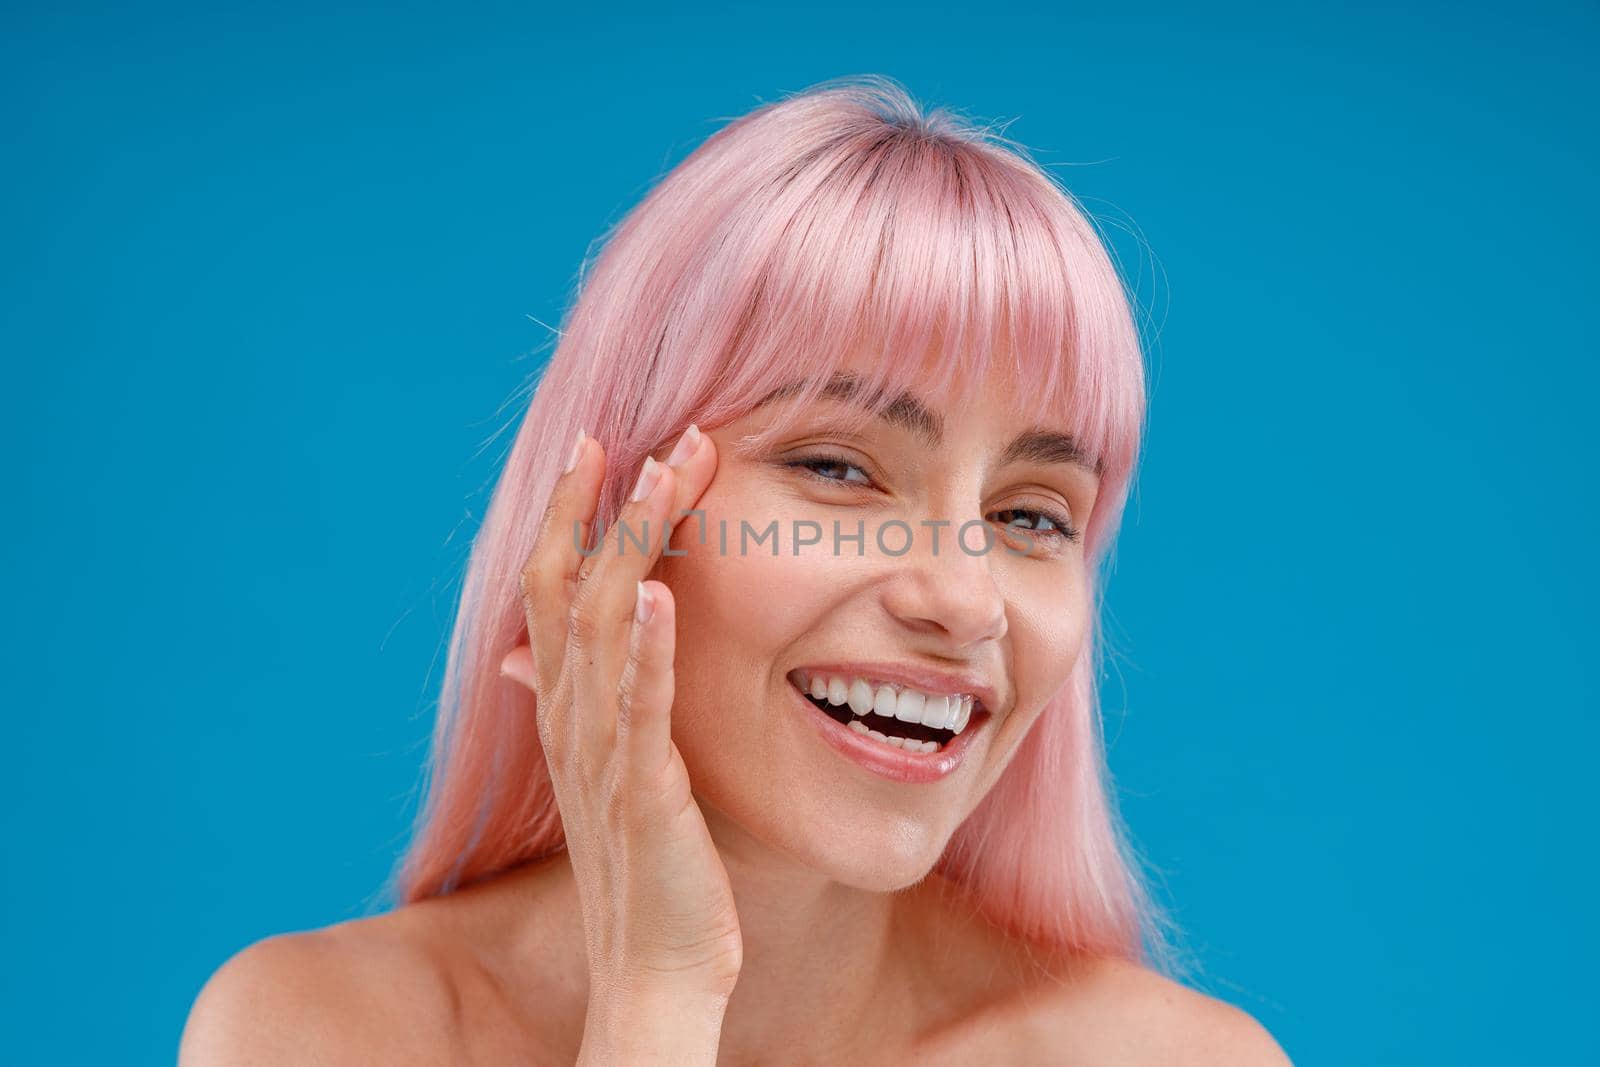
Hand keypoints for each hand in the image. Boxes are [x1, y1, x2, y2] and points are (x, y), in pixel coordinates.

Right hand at [500, 424, 742, 1006]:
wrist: (655, 969)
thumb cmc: (648, 868)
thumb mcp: (607, 772)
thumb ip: (582, 702)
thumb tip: (528, 651)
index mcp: (565, 710)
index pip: (552, 590)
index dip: (569, 515)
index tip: (599, 445)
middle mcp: (569, 722)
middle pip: (569, 589)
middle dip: (605, 506)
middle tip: (651, 436)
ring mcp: (600, 756)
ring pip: (600, 629)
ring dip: (631, 547)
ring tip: (663, 476)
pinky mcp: (643, 795)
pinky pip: (638, 711)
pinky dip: (643, 650)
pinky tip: (657, 594)